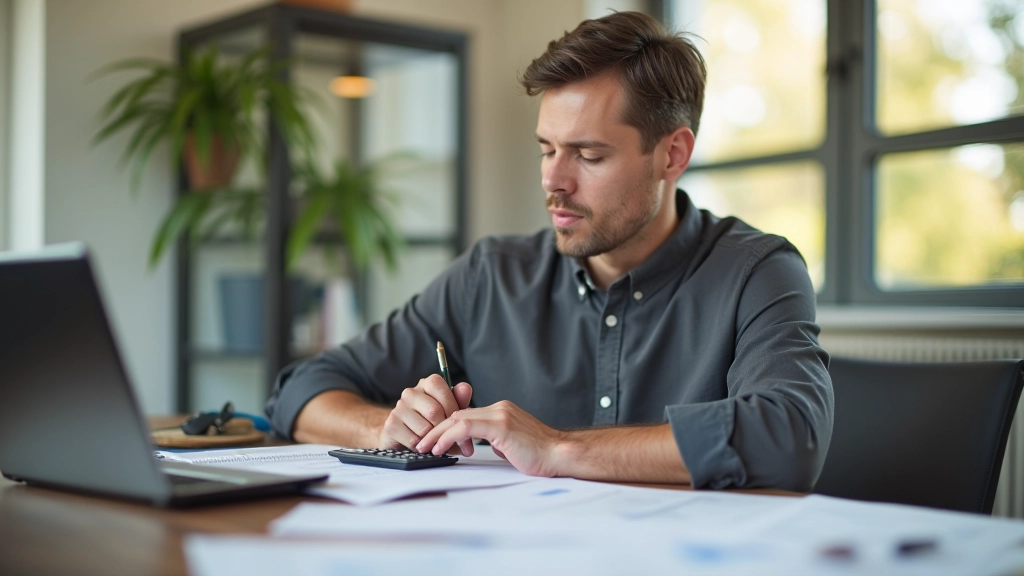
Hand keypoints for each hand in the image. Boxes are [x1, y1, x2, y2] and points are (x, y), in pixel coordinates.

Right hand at [380, 375, 472, 454]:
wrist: (404, 437)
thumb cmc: (432, 422)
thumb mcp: (449, 412)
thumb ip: (460, 400)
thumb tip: (466, 388)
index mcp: (427, 384)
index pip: (440, 388)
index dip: (451, 408)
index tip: (454, 421)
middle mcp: (411, 393)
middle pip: (434, 411)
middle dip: (444, 428)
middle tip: (447, 437)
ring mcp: (399, 408)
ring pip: (424, 428)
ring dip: (432, 439)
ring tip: (433, 441)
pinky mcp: (391, 425)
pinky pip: (414, 440)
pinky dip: (422, 447)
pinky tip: (421, 445)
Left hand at [415, 400, 563, 476]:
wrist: (558, 455)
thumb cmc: (540, 454)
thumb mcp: (512, 444)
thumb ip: (498, 440)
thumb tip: (486, 446)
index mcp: (502, 411)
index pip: (466, 415)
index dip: (446, 427)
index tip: (433, 440)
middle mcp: (500, 408)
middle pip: (458, 414)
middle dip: (436, 429)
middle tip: (421, 443)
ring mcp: (500, 415)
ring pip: (459, 418)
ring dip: (438, 433)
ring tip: (425, 447)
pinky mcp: (501, 426)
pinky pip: (466, 428)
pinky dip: (449, 437)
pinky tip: (440, 448)